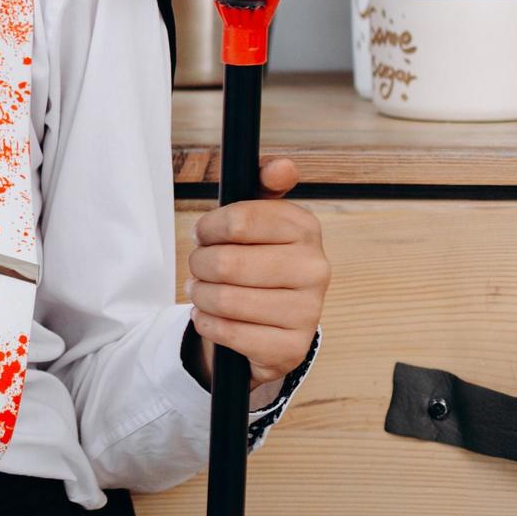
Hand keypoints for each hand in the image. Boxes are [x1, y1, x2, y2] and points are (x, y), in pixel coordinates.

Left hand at [188, 155, 322, 406]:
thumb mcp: (257, 218)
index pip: (237, 220)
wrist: (271, 323)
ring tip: (204, 292)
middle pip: (226, 263)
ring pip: (224, 300)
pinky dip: (207, 324)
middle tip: (201, 268)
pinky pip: (228, 333)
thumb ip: (263, 183)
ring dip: (201, 296)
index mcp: (305, 228)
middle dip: (200, 265)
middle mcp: (316, 269)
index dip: (208, 228)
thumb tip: (282, 166)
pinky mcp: (291, 349)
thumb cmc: (256, 260)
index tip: (205, 234)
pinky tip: (212, 318)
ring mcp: (308, 312)